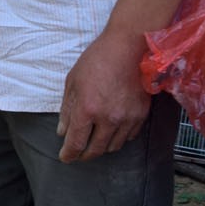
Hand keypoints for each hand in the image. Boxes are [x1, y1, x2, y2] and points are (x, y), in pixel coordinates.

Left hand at [57, 28, 151, 162]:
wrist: (128, 47)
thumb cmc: (97, 60)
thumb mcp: (73, 81)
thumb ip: (67, 109)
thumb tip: (63, 132)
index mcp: (87, 109)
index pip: (76, 143)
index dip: (69, 154)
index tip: (65, 158)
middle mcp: (108, 119)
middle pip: (96, 150)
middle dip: (84, 155)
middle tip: (78, 154)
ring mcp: (127, 118)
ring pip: (113, 146)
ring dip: (102, 147)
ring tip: (95, 142)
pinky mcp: (141, 115)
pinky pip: (129, 137)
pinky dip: (118, 138)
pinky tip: (112, 131)